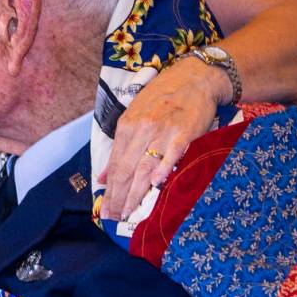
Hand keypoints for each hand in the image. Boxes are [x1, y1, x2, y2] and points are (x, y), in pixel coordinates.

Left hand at [98, 56, 230, 220]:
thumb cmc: (163, 97)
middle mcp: (141, 129)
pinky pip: (172, 155)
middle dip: (118, 197)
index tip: (105, 210)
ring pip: (144, 167)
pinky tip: (156, 186)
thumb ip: (119, 147)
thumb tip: (102, 177)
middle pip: (126, 169)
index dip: (109, 190)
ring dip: (135, 193)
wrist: (195, 78)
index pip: (115, 164)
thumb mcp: (134, 116)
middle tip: (113, 218)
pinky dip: (163, 170)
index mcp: (127, 125)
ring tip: (128, 213)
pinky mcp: (184, 133)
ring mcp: (162, 131)